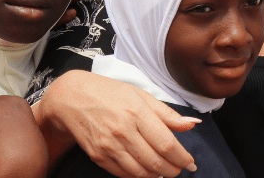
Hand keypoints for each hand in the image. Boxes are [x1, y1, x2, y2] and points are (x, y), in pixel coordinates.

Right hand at [33, 70, 198, 177]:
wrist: (72, 97)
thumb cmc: (109, 93)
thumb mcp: (141, 95)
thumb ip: (167, 113)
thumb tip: (192, 124)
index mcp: (137, 112)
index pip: (167, 144)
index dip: (183, 157)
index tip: (191, 162)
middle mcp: (123, 131)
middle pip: (156, 162)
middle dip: (173, 169)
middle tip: (181, 168)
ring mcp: (109, 145)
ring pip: (141, 172)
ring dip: (158, 176)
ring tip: (166, 171)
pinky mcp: (98, 156)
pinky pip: (124, 174)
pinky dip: (139, 177)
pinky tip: (148, 172)